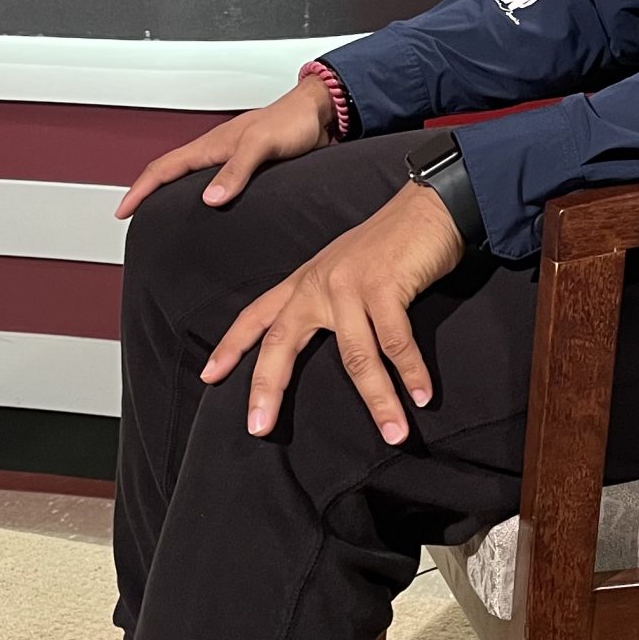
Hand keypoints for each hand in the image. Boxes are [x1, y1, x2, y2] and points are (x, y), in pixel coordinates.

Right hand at [114, 78, 335, 218]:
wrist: (321, 114)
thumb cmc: (293, 121)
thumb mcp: (261, 146)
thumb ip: (236, 171)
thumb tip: (209, 199)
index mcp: (212, 145)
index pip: (164, 169)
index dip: (140, 190)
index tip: (123, 211)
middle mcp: (218, 152)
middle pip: (171, 174)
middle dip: (148, 194)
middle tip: (136, 216)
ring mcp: (233, 159)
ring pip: (192, 179)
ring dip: (173, 196)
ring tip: (164, 217)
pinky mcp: (251, 168)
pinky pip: (217, 185)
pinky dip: (204, 198)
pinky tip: (211, 211)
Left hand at [202, 181, 466, 443]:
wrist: (428, 205)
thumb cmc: (392, 243)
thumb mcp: (346, 270)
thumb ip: (330, 303)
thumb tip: (335, 348)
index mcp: (305, 281)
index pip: (256, 316)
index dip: (231, 346)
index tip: (209, 376)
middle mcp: (319, 283)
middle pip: (281, 342)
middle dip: (268, 388)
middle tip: (258, 427)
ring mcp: (350, 284)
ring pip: (356, 355)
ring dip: (379, 400)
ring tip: (395, 434)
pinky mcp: (385, 284)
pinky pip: (396, 342)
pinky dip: (412, 373)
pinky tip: (422, 396)